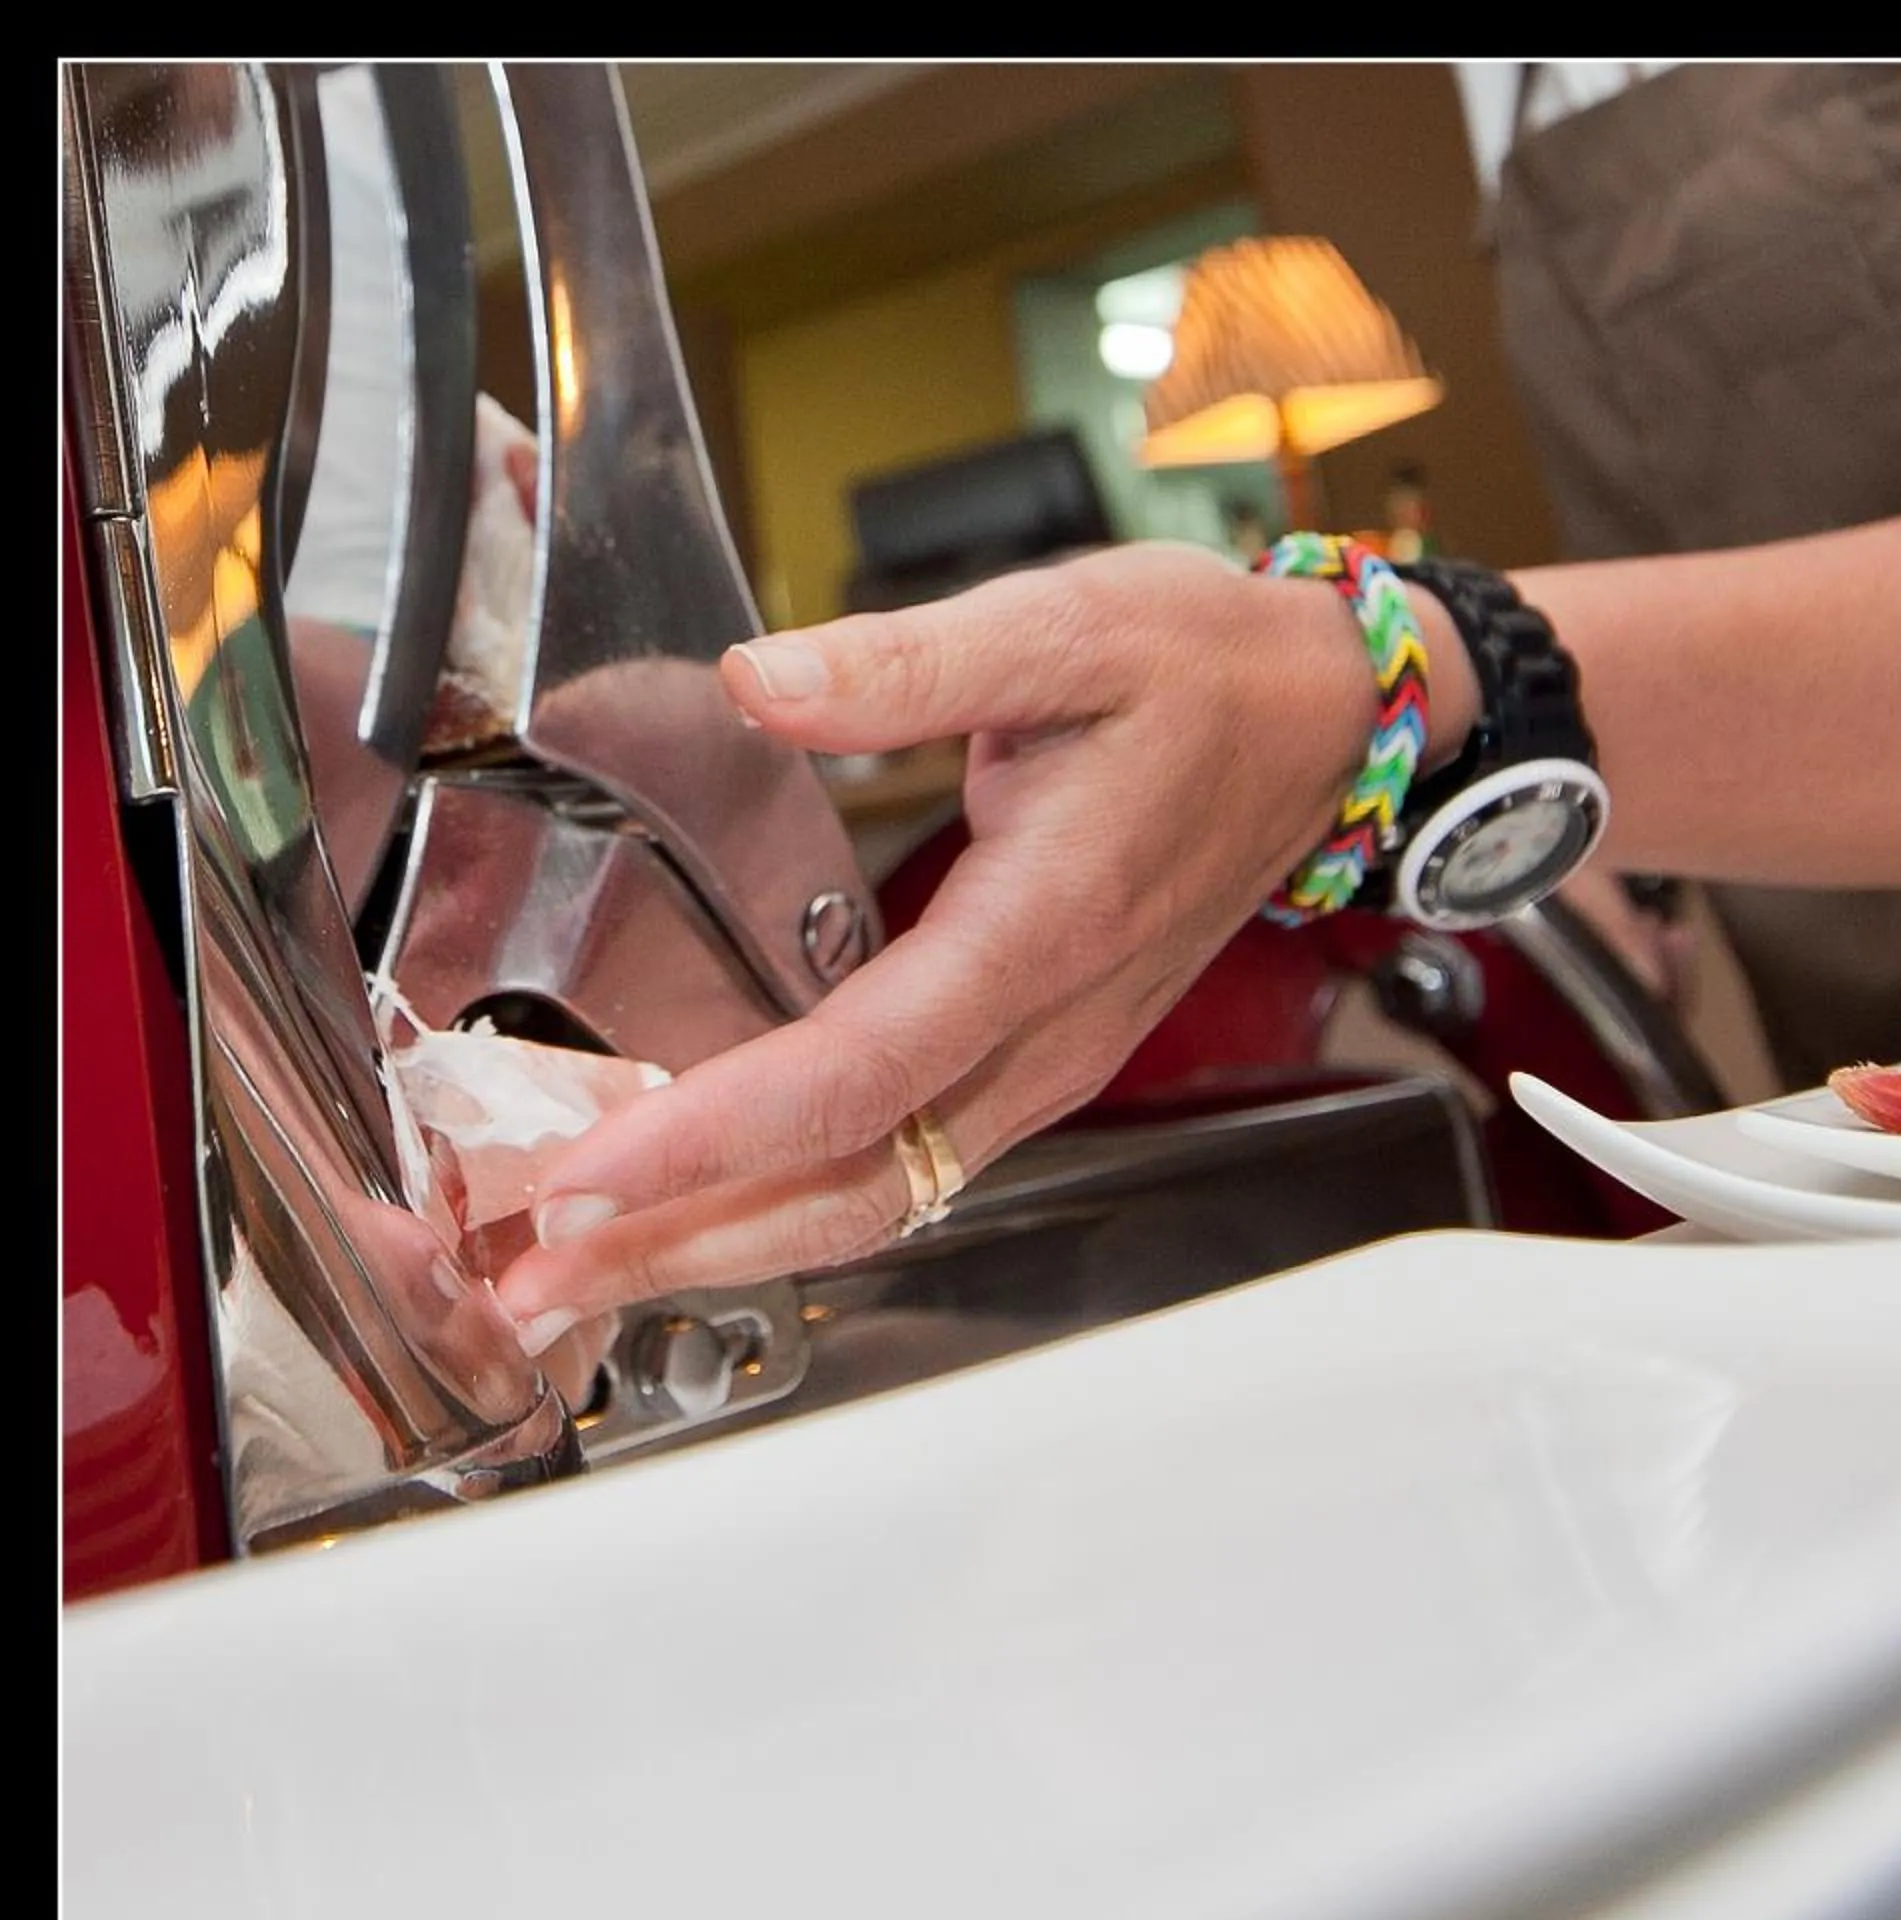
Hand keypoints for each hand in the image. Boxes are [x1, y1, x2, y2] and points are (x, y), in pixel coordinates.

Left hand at [487, 541, 1398, 1346]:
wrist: (1326, 720)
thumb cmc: (1209, 672)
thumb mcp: (1067, 624)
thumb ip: (907, 660)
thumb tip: (762, 682)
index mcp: (1047, 928)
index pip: (860, 1075)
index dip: (715, 1137)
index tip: (586, 1170)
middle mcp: (1053, 1027)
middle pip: (858, 1185)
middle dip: (687, 1242)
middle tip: (533, 1274)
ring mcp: (1052, 1058)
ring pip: (882, 1195)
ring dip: (729, 1239)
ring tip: (583, 1261)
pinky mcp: (1042, 1057)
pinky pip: (908, 1162)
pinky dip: (792, 1198)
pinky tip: (704, 1194)